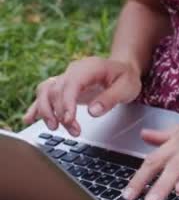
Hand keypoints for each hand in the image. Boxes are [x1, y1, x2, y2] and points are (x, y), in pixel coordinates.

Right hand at [23, 57, 142, 135]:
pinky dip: (37, 106)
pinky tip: (29, 118)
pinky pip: (45, 93)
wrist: (123, 69)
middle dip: (61, 113)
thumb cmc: (126, 77)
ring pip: (46, 92)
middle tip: (74, 131)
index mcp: (88, 68)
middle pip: (57, 91)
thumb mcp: (127, 87)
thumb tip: (93, 111)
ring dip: (47, 111)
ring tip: (55, 127)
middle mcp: (73, 71)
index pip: (71, 84)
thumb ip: (111, 99)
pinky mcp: (64, 86)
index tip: (68, 120)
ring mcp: (66, 78)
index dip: (67, 103)